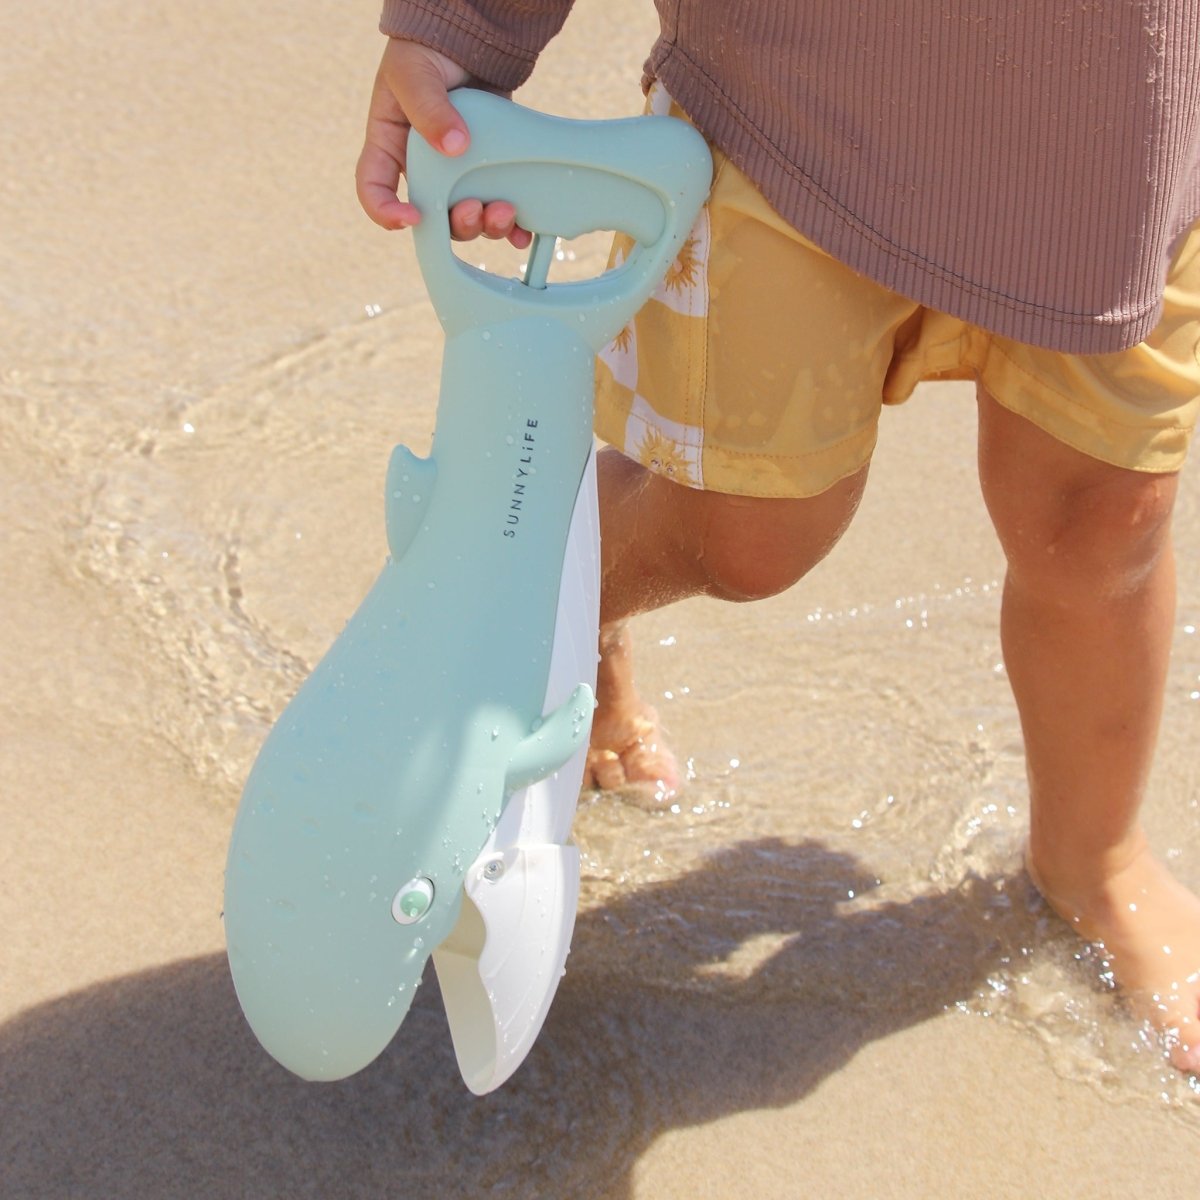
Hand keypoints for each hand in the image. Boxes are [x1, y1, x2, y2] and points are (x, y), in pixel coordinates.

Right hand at [356, 39, 531, 247]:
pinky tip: (523, 229)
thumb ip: (429, 108)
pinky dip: (511, 226)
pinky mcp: (488, 172)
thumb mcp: (415, 74)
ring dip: (486, 226)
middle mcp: (422, 170)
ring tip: (505, 212)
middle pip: (433, 215)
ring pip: (468, 218)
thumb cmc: (427, 52)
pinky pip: (496, 208)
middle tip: (475, 209)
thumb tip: (455, 146)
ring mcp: (458, 175)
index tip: (411, 217)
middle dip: (455, 224)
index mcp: (390, 147)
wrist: (468, 41)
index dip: (385, 211)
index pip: (375, 188)